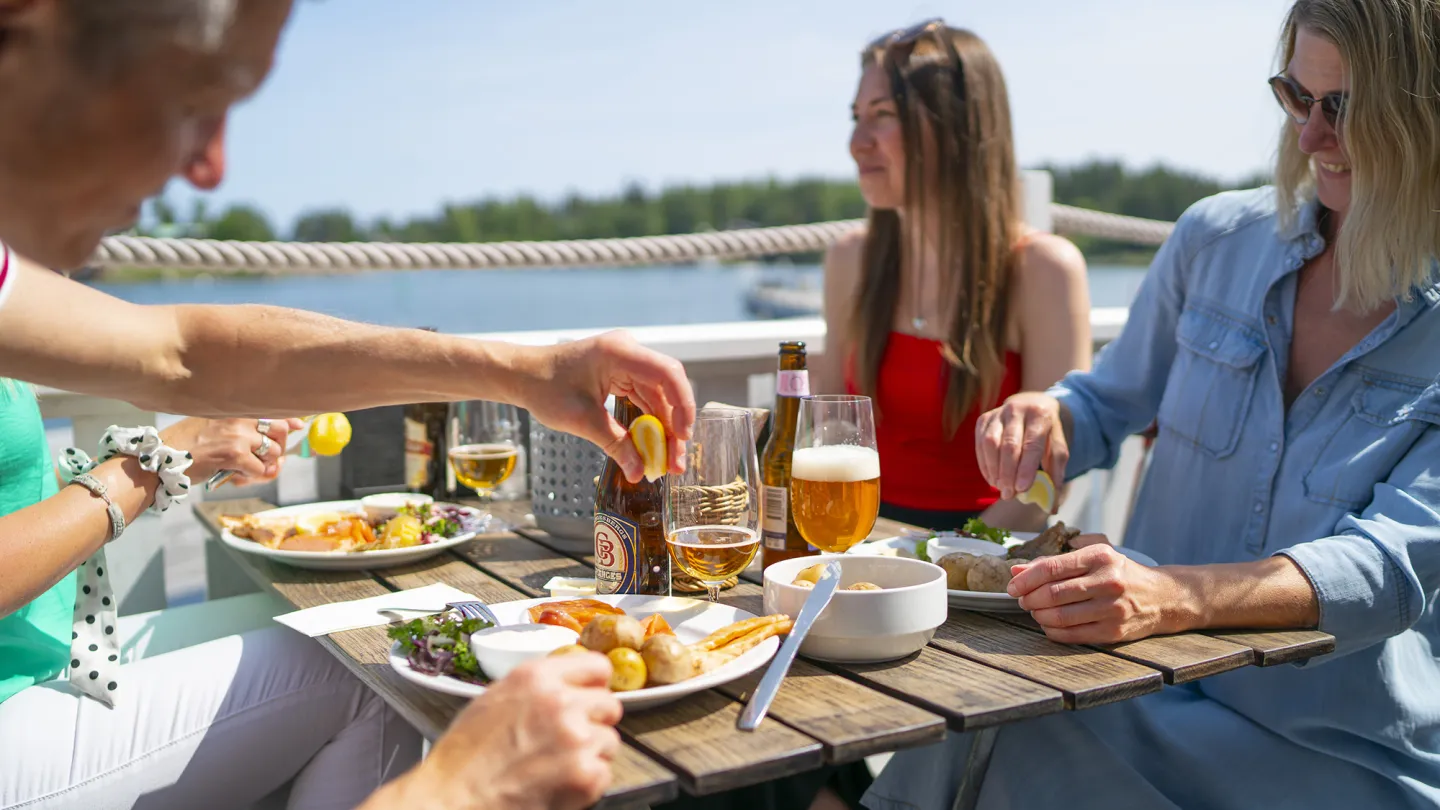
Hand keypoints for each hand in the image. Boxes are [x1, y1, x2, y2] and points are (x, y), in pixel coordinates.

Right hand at [160, 417, 304, 484]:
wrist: (160, 460)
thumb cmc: (186, 446)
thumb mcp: (214, 427)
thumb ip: (244, 430)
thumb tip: (283, 441)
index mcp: (234, 408)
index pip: (273, 409)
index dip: (290, 420)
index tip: (298, 426)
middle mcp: (239, 417)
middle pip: (281, 430)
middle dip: (277, 447)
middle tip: (264, 458)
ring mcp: (238, 435)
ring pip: (273, 452)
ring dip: (264, 465)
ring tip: (244, 470)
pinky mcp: (235, 455)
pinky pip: (261, 470)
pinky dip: (252, 477)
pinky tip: (235, 476)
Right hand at [392, 653, 622, 809]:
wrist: (453, 799)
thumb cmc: (465, 756)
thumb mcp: (496, 698)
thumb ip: (538, 686)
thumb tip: (569, 684)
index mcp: (537, 677)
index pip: (597, 666)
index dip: (594, 686)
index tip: (589, 697)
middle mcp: (561, 701)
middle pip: (609, 704)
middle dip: (593, 723)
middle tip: (568, 741)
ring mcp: (577, 738)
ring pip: (610, 741)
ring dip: (591, 755)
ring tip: (557, 767)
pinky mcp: (585, 774)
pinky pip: (604, 773)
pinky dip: (587, 784)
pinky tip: (559, 785)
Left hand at [520, 330, 695, 482]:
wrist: (521, 374)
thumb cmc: (545, 389)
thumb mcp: (582, 420)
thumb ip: (615, 444)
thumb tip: (639, 473)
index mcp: (619, 353)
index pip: (667, 374)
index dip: (682, 406)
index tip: (683, 437)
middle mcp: (629, 352)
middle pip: (668, 387)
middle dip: (676, 424)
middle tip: (677, 461)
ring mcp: (627, 362)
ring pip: (660, 396)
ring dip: (665, 428)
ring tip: (669, 461)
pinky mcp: (622, 373)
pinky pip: (646, 398)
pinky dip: (651, 422)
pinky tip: (654, 446)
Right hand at [975, 392, 1068, 500]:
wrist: (1033, 403)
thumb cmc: (1048, 432)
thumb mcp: (1058, 447)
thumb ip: (1055, 474)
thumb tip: (1052, 507)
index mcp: (1040, 414)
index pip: (1032, 444)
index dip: (1026, 468)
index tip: (1022, 489)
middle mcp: (1017, 409)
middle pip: (1009, 445)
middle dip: (1008, 473)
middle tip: (1008, 494)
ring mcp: (998, 413)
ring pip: (991, 443)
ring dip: (994, 469)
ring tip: (1000, 488)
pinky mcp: (984, 419)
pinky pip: (980, 444)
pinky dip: (985, 464)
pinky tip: (992, 478)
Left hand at [1007, 542, 1195, 643]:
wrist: (1163, 597)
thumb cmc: (1120, 574)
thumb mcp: (1093, 558)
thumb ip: (1054, 563)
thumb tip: (1016, 571)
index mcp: (1099, 557)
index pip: (1051, 568)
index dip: (1025, 579)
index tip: (1011, 587)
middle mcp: (1108, 581)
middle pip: (1052, 594)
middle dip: (1029, 599)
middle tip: (1023, 600)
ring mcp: (1112, 608)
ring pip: (1060, 616)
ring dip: (1039, 616)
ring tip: (1036, 612)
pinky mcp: (1114, 631)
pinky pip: (1073, 635)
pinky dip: (1053, 632)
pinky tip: (1048, 625)